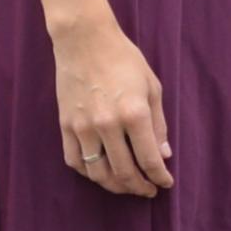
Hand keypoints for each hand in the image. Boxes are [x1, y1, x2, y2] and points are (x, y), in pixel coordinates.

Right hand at [54, 20, 172, 195]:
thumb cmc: (124, 59)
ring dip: (114, 186)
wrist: (85, 40)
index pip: (149, 160)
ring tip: (126, 185)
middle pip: (124, 173)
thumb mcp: (152, 87)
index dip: (160, 178)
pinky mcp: (65, 126)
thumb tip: (163, 154)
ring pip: (98, 173)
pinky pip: (75, 161)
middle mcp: (108, 125)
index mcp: (134, 114)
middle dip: (139, 187)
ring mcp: (83, 127)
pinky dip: (89, 173)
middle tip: (148, 190)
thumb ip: (159, 124)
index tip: (165, 184)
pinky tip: (100, 172)